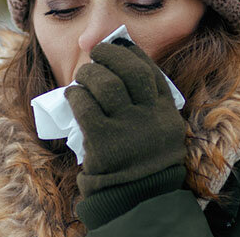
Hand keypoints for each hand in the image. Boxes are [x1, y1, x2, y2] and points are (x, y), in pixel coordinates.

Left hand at [65, 39, 186, 223]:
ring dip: (90, 74)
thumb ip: (146, 102)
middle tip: (96, 52)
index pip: (150, 71)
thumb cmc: (141, 158)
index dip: (131, 52)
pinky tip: (73, 96)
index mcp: (165, 112)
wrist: (135, 197)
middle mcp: (150, 117)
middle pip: (130, 71)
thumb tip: (119, 63)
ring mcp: (127, 128)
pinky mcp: (103, 140)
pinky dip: (76, 95)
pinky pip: (85, 105)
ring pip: (106, 84)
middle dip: (110, 54)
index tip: (118, 42)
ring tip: (83, 77)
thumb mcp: (159, 129)